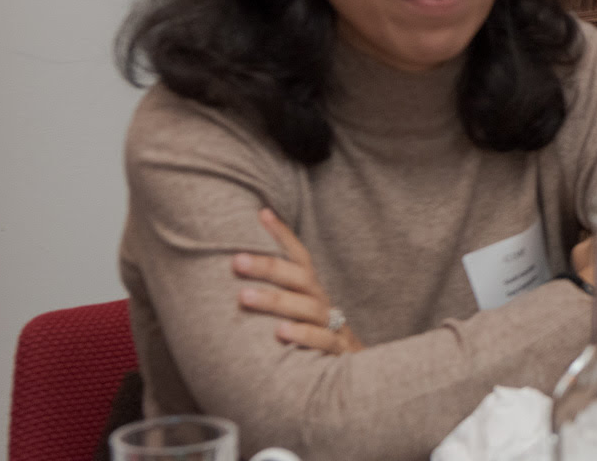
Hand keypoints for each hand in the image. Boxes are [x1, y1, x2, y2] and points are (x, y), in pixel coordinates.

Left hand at [232, 208, 364, 353]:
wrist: (359, 382)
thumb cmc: (318, 343)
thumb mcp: (303, 317)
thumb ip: (280, 298)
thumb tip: (237, 279)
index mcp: (312, 293)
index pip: (299, 257)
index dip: (283, 235)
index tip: (262, 213)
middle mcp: (323, 304)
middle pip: (298, 278)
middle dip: (268, 267)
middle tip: (237, 261)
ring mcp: (333, 327)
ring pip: (307, 307)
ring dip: (275, 301)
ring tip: (245, 297)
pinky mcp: (338, 353)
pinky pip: (323, 340)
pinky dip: (303, 335)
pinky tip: (281, 332)